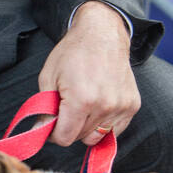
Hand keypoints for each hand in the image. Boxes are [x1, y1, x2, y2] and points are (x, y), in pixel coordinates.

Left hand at [39, 1, 139, 146]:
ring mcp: (121, 106)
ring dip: (87, 126)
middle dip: (70, 127)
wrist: (102, 34)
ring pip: (97, 136)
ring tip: (83, 103)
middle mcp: (105, 106)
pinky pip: (114, 129)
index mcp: (82, 100)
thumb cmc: (72, 54)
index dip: (54, 133)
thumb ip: (44, 110)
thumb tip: (39, 133)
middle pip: (81, 138)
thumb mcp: (48, 78)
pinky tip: (98, 104)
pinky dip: (103, 123)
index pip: (64, 138)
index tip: (53, 122)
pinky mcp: (132, 105)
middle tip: (67, 106)